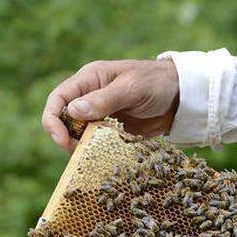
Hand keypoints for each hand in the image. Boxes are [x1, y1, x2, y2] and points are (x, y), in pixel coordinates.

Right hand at [41, 59, 179, 152]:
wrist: (183, 96)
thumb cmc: (157, 83)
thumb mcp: (132, 88)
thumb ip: (104, 99)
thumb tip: (72, 111)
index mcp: (90, 79)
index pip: (59, 98)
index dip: (53, 119)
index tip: (62, 139)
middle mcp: (91, 96)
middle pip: (64, 118)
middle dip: (66, 136)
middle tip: (78, 152)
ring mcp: (102, 114)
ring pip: (79, 133)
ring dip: (81, 145)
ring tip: (91, 156)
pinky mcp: (113, 129)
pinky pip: (97, 141)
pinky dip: (97, 150)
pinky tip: (104, 157)